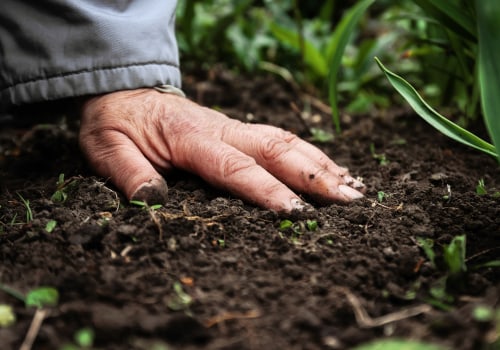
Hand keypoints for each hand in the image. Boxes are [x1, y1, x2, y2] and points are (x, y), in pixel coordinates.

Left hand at [79, 88, 364, 211]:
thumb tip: (153, 201)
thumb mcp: (106, 149)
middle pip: (276, 149)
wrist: (124, 92)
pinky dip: (310, 154)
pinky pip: (280, 139)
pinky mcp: (238, 130)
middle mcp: (221, 129)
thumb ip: (129, 174)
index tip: (297, 214)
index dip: (267, 190)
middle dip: (315, 175)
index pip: (235, 167)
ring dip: (321, 163)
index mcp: (190, 137)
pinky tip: (330, 169)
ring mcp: (233, 127)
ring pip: (286, 140)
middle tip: (351, 201)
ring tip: (354, 187)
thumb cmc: (117, 123)